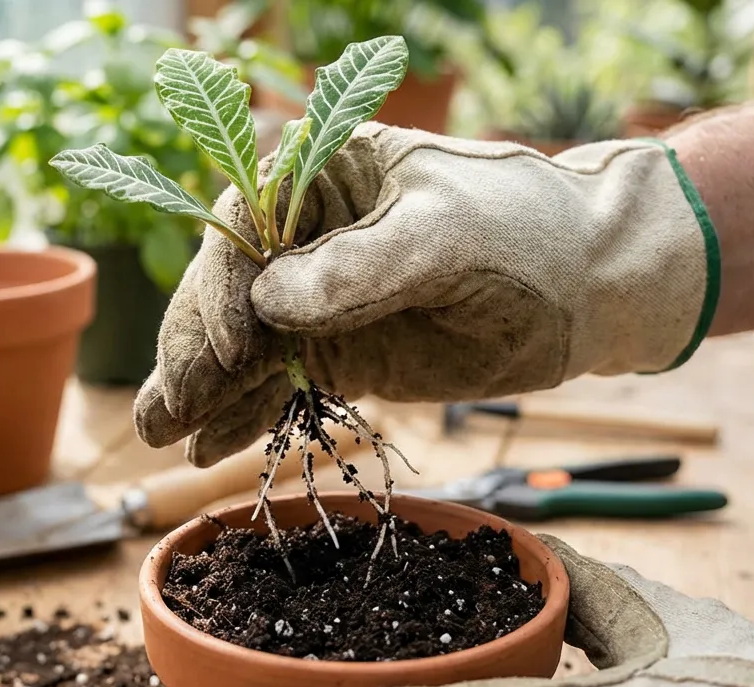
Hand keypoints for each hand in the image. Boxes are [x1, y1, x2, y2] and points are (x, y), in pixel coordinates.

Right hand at [136, 123, 716, 465]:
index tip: (235, 346)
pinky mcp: (341, 351)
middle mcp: (308, 236)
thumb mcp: (449, 237)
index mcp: (325, 176)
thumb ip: (363, 266)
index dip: (224, 287)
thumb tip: (271, 300)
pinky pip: (276, 381)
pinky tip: (208, 444)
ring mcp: (322, 299)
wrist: (590, 290)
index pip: (244, 225)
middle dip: (196, 351)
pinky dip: (242, 412)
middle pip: (228, 291)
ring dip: (203, 390)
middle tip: (167, 413)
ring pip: (242, 344)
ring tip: (163, 436)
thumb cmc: (527, 237)